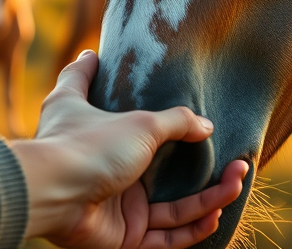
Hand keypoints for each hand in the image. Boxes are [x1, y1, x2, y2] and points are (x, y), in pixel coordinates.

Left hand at [11, 50, 247, 248]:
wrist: (54, 193)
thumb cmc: (89, 145)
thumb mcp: (141, 122)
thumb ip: (179, 122)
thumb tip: (207, 125)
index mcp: (92, 124)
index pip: (92, 93)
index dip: (100, 77)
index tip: (109, 60)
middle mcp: (103, 163)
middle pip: (162, 168)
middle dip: (204, 167)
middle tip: (237, 161)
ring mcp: (114, 203)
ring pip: (173, 207)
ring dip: (209, 198)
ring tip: (238, 182)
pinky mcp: (121, 236)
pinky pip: (163, 236)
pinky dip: (191, 228)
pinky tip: (215, 215)